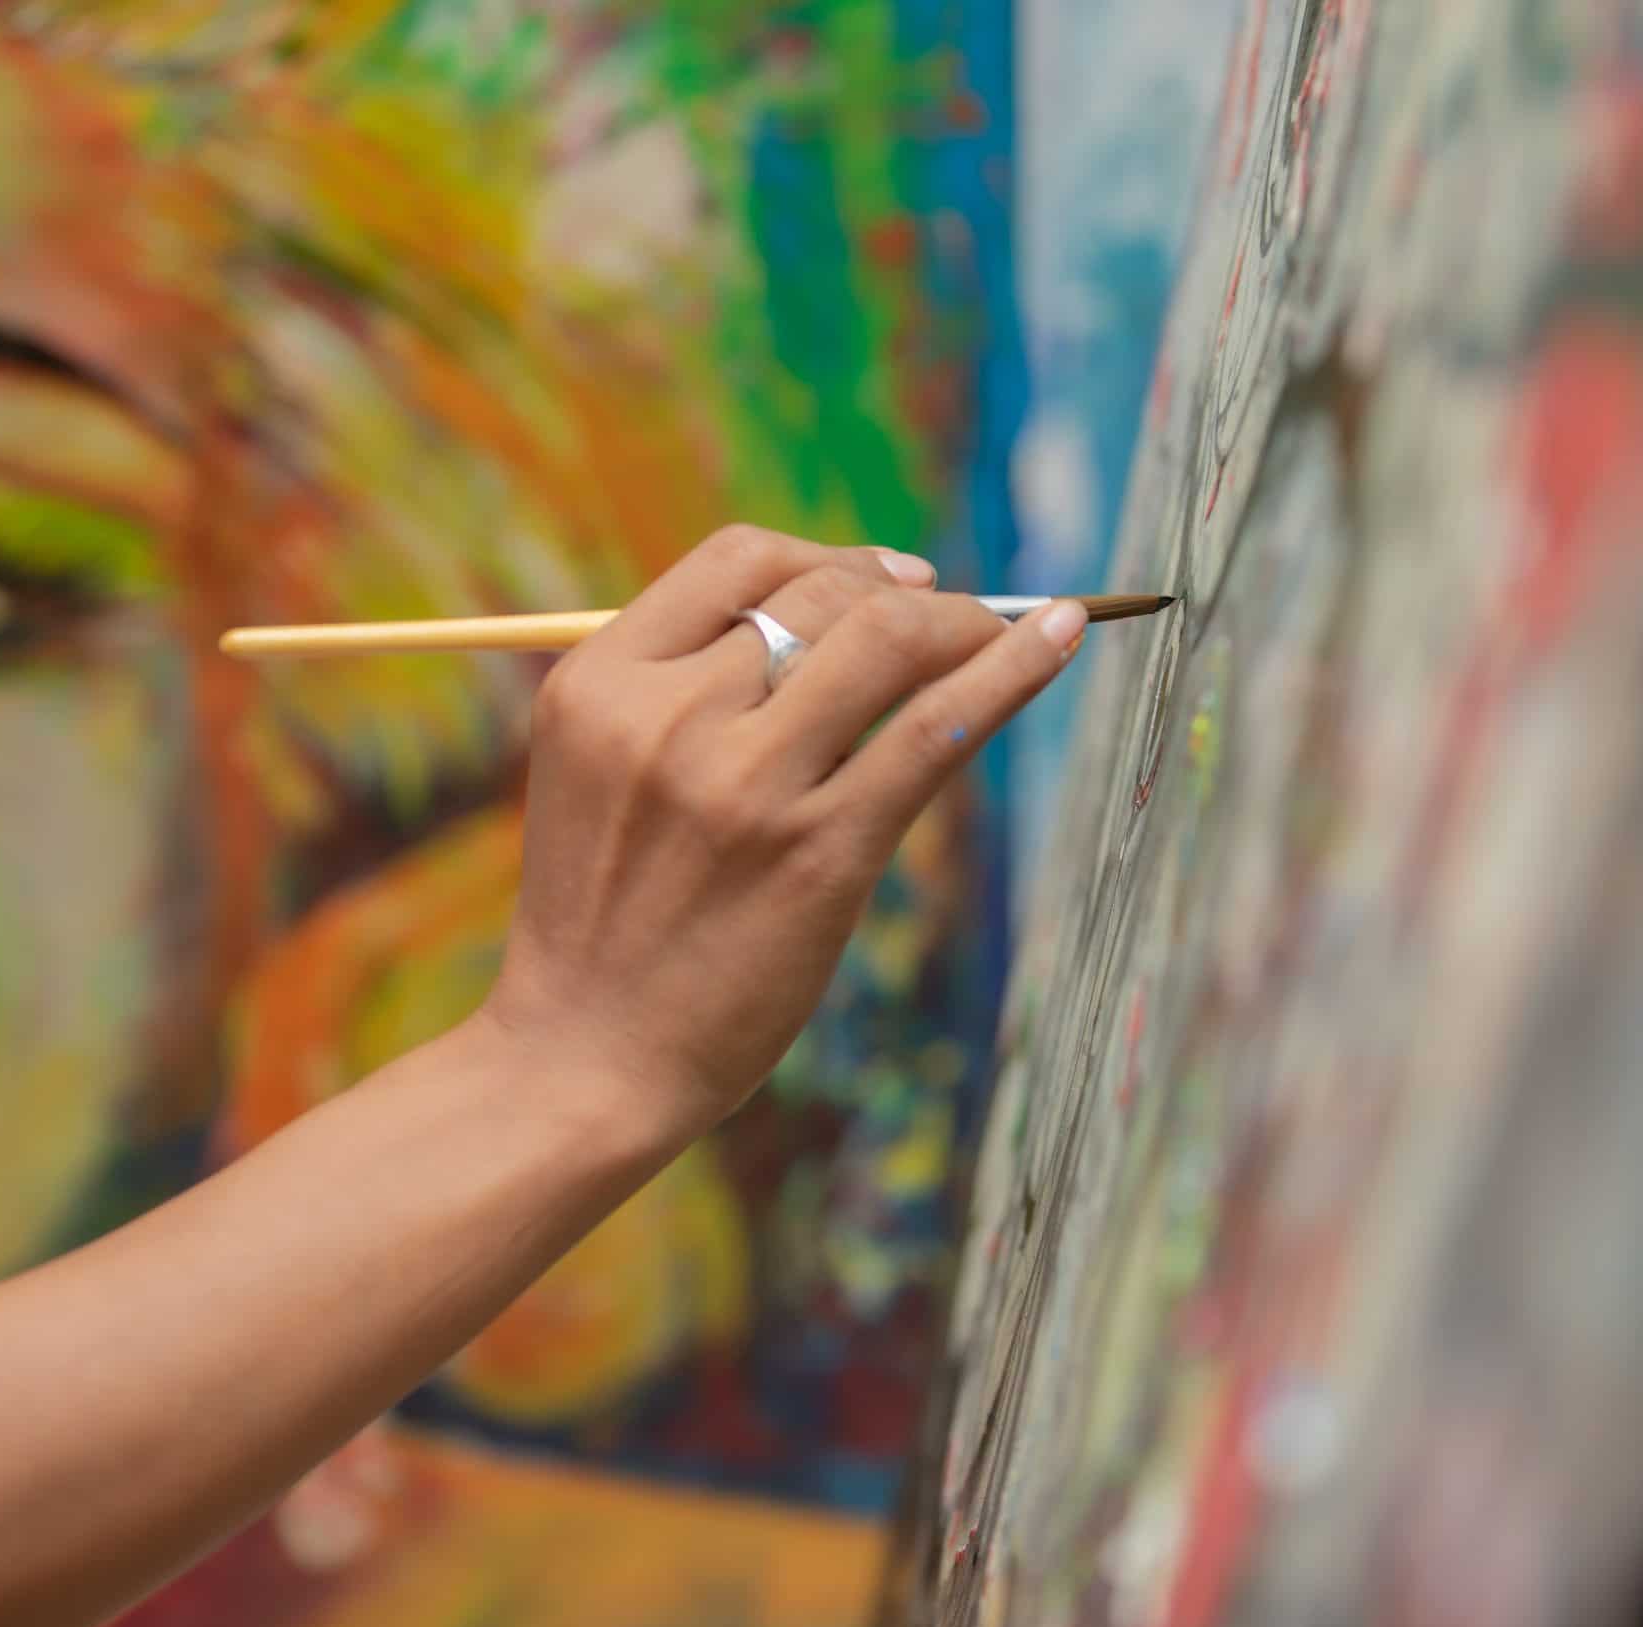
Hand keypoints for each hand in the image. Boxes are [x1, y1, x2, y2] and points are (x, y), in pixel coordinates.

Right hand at [481, 525, 1083, 1147]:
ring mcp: (746, 785)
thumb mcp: (599, 770)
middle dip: (903, 591)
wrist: (583, 1055)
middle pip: (821, 593)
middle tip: (950, 613)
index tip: (883, 579)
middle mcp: (668, 718)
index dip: (825, 555)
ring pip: (889, 639)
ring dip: (965, 621)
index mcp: (600, 683)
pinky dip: (1011, 669)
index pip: (736, 562)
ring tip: (1011, 629)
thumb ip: (677, 691)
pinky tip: (1059, 635)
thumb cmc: (602, 915)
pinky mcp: (821, 853)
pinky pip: (936, 731)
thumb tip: (835, 613)